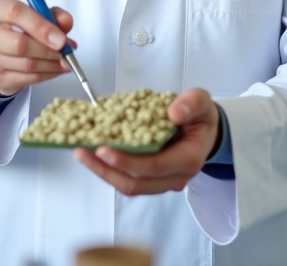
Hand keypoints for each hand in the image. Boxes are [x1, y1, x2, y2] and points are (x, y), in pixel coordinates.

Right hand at [0, 0, 76, 96]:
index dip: (40, 26)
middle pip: (20, 44)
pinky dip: (48, 74)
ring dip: (52, 64)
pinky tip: (56, 69)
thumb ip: (54, 15)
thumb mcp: (39, 16)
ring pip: (27, 64)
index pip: (15, 13)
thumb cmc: (22, 30)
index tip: (60, 38)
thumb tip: (65, 21)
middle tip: (66, 51)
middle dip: (49, 50)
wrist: (2, 55)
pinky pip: (28, 78)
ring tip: (65, 61)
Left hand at [73, 88, 220, 194]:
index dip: (127, 160)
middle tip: (83, 152)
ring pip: (129, 185)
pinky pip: (127, 178)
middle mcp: (175, 177)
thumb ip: (192, 103)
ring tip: (81, 153)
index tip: (103, 148)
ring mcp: (162, 181)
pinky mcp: (151, 178)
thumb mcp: (202, 101)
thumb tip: (174, 112)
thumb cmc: (201, 116)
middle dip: (107, 170)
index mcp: (188, 159)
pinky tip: (92, 154)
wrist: (205, 130)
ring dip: (103, 172)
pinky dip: (109, 169)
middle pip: (136, 183)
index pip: (154, 166)